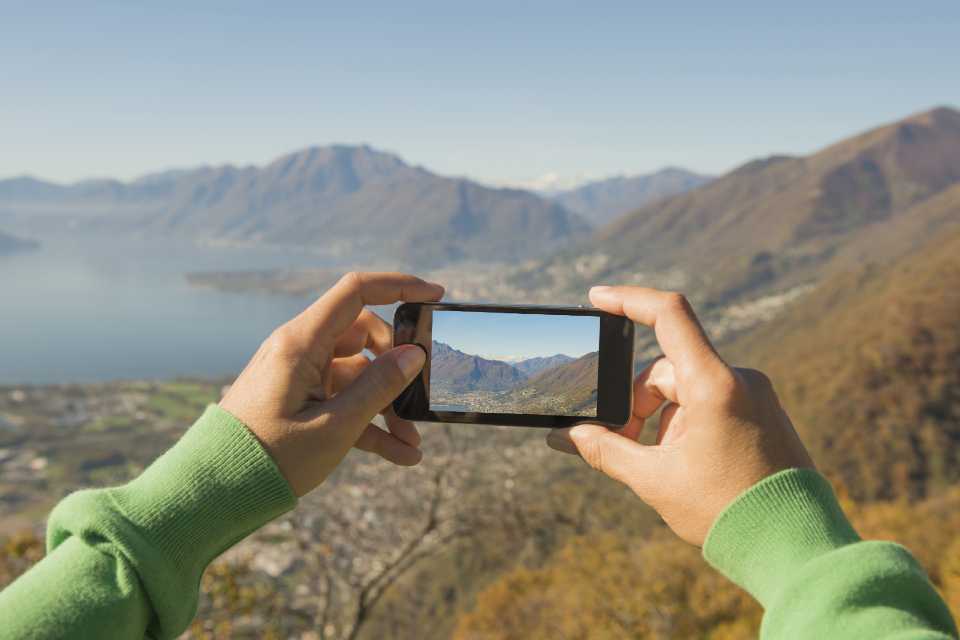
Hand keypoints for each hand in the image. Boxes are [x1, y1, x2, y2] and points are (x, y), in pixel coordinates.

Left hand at [220, 272, 443, 496]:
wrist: (217, 492)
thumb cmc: (271, 457)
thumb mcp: (335, 426)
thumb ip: (378, 387)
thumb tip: (414, 355)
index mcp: (301, 343)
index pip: (357, 292)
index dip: (398, 287)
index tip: (435, 296)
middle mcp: (300, 351)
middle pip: (365, 337)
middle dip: (397, 367)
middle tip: (417, 397)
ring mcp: (300, 376)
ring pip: (358, 375)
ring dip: (388, 405)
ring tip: (412, 441)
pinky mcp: (300, 401)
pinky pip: (344, 401)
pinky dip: (370, 423)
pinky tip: (400, 454)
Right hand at [546, 286, 812, 545]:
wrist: (794, 546)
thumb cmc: (726, 513)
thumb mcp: (654, 480)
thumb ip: (605, 450)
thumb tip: (568, 434)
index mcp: (714, 386)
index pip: (668, 315)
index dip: (628, 299)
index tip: (596, 300)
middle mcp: (739, 379)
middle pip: (665, 368)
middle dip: (635, 403)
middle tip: (620, 444)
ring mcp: (754, 394)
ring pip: (685, 388)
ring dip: (659, 418)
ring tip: (656, 465)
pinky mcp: (761, 411)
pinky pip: (709, 400)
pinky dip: (684, 422)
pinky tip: (682, 463)